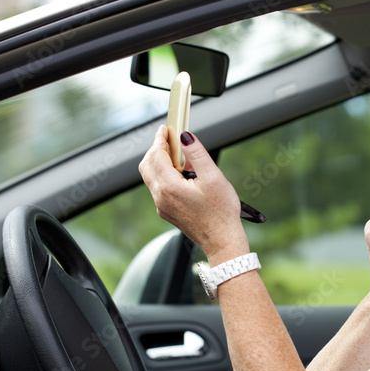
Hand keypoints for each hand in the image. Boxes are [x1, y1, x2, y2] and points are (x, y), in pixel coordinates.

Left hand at [139, 127, 247, 263]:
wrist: (222, 242)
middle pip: (147, 165)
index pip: (156, 154)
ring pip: (151, 177)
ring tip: (180, 158)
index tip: (166, 128)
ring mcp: (162, 206)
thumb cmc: (221, 212)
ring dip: (160, 162)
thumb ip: (197, 154)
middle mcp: (160, 197)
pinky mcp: (166, 212)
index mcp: (169, 187)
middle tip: (171, 140)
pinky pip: (159, 188)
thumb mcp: (213, 177)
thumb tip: (185, 136)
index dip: (160, 138)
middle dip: (156, 149)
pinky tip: (183, 176)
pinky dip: (165, 176)